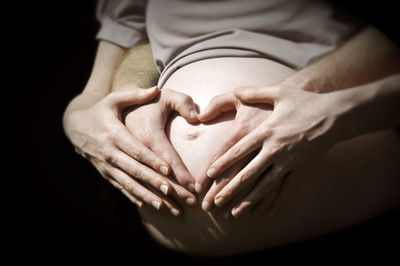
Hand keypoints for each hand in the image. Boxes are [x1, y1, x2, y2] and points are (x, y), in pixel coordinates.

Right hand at [64, 87, 194, 214]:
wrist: (75, 126)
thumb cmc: (101, 111)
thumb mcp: (114, 99)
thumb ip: (134, 95)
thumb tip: (156, 88)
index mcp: (114, 133)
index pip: (136, 149)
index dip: (152, 160)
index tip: (168, 170)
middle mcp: (110, 152)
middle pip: (134, 169)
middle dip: (152, 182)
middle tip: (171, 192)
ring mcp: (106, 165)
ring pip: (128, 182)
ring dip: (145, 195)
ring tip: (163, 205)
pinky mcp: (105, 172)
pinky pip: (120, 186)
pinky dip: (133, 196)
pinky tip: (146, 205)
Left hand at [201, 85, 337, 216]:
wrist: (336, 115)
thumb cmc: (305, 102)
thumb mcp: (278, 92)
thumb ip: (254, 92)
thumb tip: (234, 90)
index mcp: (265, 131)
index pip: (238, 150)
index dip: (222, 163)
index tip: (209, 174)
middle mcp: (274, 149)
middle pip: (247, 173)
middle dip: (230, 189)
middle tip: (214, 202)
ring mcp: (287, 162)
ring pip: (263, 186)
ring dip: (248, 200)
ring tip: (234, 213)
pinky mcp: (298, 168)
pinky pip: (283, 189)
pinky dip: (273, 201)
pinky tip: (264, 212)